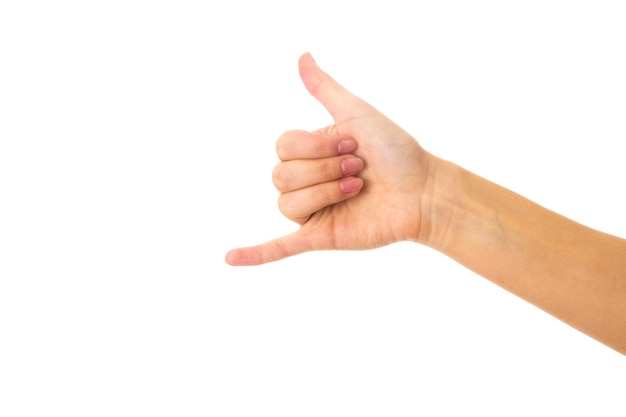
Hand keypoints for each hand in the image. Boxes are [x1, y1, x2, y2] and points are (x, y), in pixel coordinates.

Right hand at [226, 53, 433, 264]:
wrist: (424, 190)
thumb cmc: (396, 151)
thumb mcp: (357, 112)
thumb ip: (325, 89)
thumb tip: (302, 57)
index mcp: (311, 153)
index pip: (283, 147)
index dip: (315, 146)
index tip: (353, 144)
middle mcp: (307, 181)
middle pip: (281, 175)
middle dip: (324, 169)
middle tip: (358, 169)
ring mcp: (313, 211)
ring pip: (287, 204)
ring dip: (325, 192)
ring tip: (357, 189)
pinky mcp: (320, 236)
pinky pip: (280, 247)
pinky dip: (255, 254)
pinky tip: (229, 258)